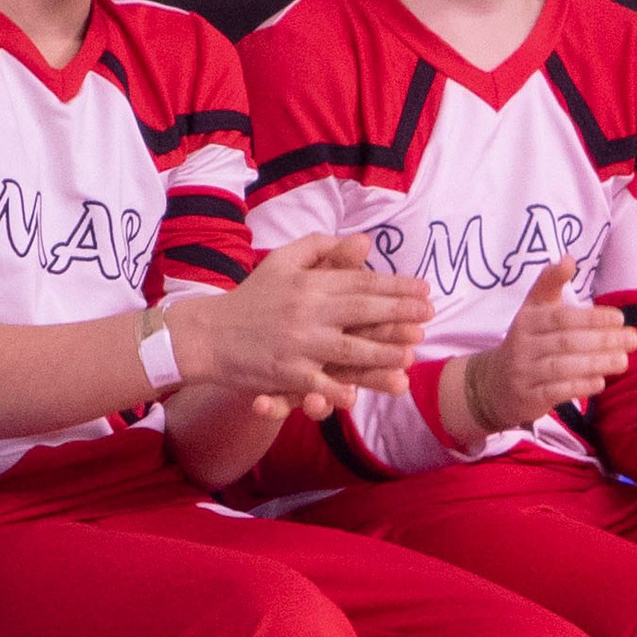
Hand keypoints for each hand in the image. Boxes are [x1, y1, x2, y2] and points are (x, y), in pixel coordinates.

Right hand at [165, 233, 432, 424]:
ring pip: (349, 351)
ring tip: (411, 354)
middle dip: (400, 313)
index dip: (395, 286)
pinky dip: (337, 391)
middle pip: (362, 312)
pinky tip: (359, 394)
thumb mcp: (281, 262)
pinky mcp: (284, 374)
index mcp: (308, 284)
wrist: (206, 334)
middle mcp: (306, 312)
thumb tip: (364, 241)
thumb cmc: (250, 297)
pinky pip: (317, 384)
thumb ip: (321, 248)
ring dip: (383, 354)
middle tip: (430, 315)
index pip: (360, 283)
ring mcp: (296, 345)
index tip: (424, 289)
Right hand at [441, 259, 633, 442]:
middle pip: (565, 342)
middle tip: (632, 339)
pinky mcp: (527, 398)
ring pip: (562, 367)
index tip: (620, 318)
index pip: (561, 317)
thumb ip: (550, 283)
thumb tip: (569, 258)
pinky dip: (579, 386)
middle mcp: (522, 345)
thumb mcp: (533, 310)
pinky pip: (555, 392)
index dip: (591, 317)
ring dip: (596, 363)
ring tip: (623, 360)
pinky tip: (600, 382)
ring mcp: (523, 373)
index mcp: (526, 320)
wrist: (494, 384)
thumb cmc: (527, 341)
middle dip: (602, 340)